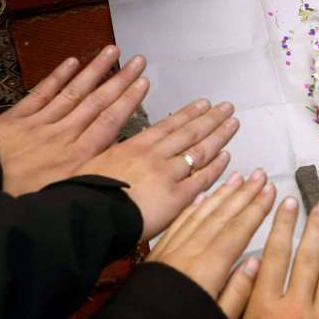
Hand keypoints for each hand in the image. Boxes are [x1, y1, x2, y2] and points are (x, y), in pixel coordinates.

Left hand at [0, 45, 145, 195]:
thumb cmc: (23, 201)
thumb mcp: (65, 196)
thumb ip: (90, 178)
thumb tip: (117, 165)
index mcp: (77, 158)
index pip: (109, 122)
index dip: (128, 100)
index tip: (143, 83)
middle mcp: (63, 136)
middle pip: (96, 102)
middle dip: (120, 79)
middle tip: (138, 60)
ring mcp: (39, 124)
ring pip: (73, 92)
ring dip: (94, 70)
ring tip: (111, 50)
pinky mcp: (15, 120)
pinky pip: (41, 94)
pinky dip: (57, 77)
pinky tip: (72, 62)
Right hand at [75, 99, 239, 240]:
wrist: (88, 214)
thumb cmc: (86, 193)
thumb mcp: (98, 164)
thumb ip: (118, 156)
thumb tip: (124, 153)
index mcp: (135, 146)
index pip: (170, 125)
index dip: (189, 113)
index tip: (204, 104)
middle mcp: (155, 155)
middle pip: (190, 132)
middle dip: (211, 118)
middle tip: (227, 107)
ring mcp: (168, 174)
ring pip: (200, 151)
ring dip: (219, 135)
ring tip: (233, 123)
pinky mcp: (176, 197)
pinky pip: (202, 179)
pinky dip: (216, 167)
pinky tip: (227, 156)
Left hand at [147, 169, 276, 318]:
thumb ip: (238, 292)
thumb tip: (256, 262)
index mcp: (207, 270)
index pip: (238, 230)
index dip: (256, 208)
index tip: (270, 190)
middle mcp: (189, 253)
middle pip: (222, 216)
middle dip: (243, 193)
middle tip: (259, 175)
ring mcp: (172, 251)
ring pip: (201, 214)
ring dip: (222, 193)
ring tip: (237, 177)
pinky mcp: (158, 255)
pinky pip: (179, 223)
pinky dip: (194, 206)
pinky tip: (203, 196)